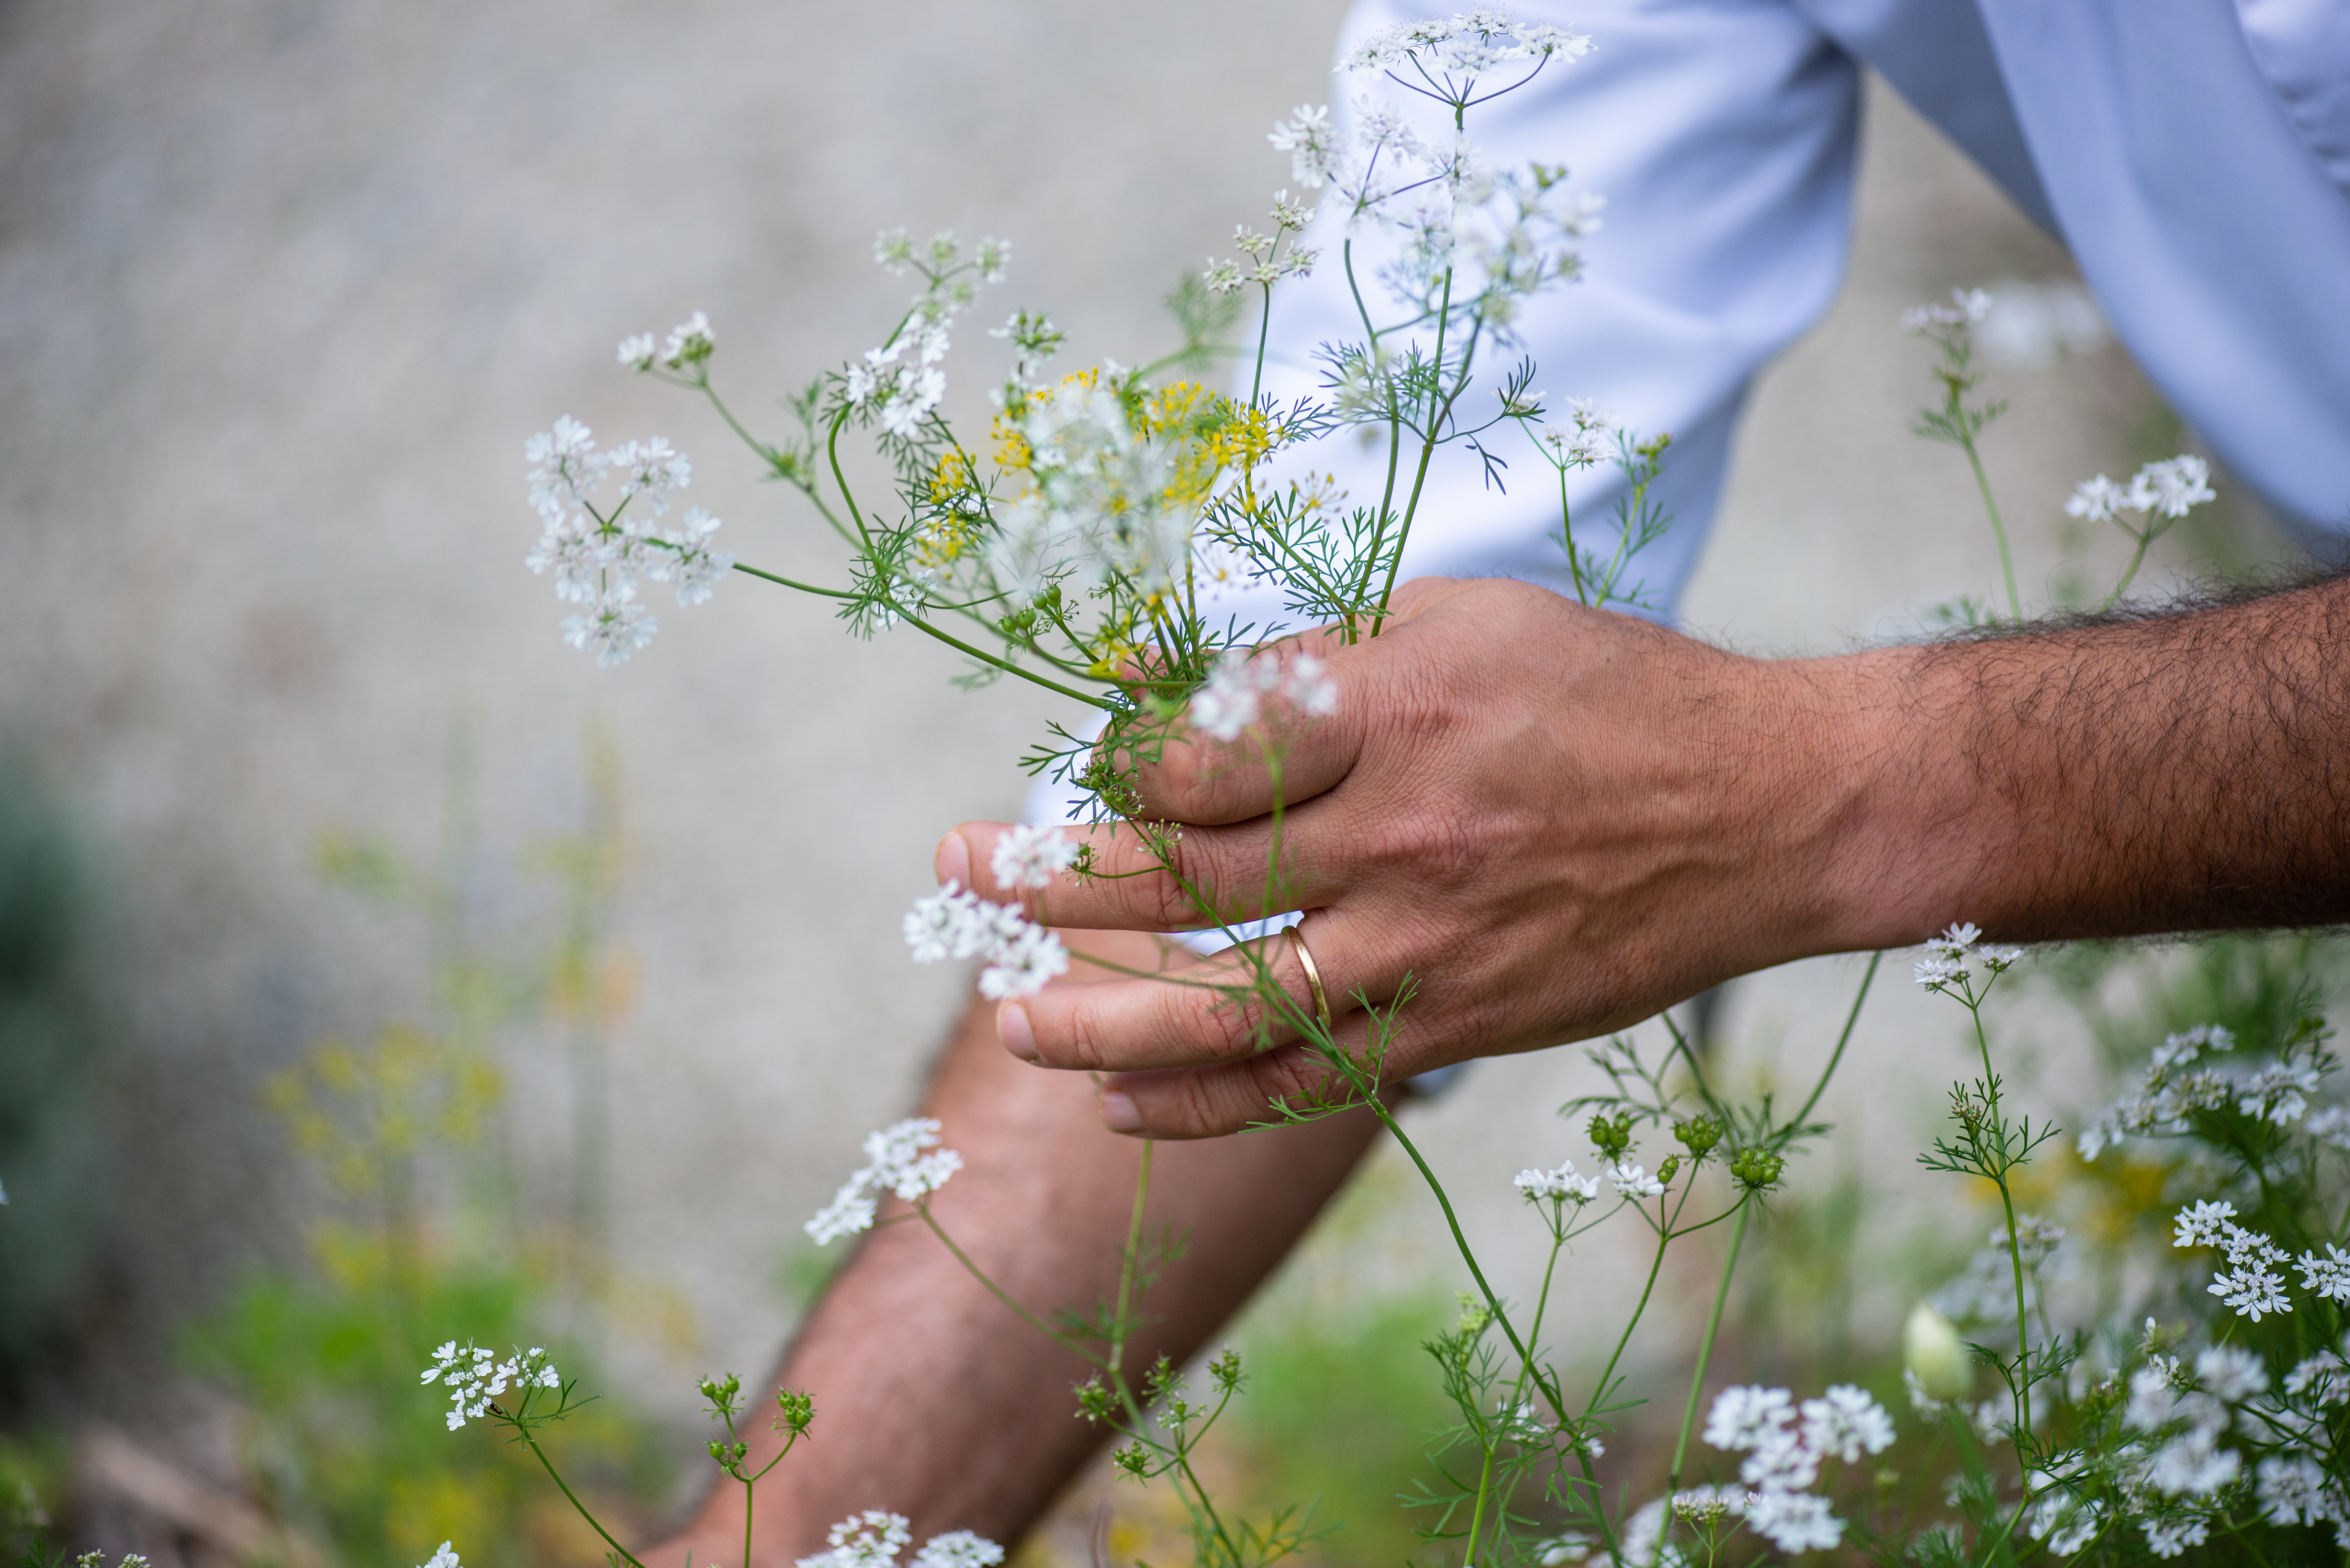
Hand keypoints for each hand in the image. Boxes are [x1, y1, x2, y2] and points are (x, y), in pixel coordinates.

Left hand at [938, 577, 1876, 1136]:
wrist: (1772, 809)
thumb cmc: (1611, 691)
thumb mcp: (1465, 621)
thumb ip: (1315, 655)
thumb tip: (1166, 681)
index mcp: (1395, 717)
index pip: (1209, 752)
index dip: (1120, 759)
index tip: (1074, 759)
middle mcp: (1402, 839)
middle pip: (1190, 874)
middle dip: (1052, 875)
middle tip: (952, 870)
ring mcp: (1431, 945)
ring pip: (1233, 1002)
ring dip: (1105, 1019)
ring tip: (1010, 1023)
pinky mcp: (1460, 1019)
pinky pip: (1311, 1076)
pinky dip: (1210, 1100)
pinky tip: (1123, 1109)